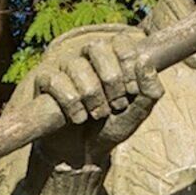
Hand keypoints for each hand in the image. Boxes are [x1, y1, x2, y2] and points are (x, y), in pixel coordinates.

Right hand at [28, 27, 154, 151]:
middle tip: (117, 104)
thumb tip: (145, 62)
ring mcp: (65, 67)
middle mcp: (88, 57)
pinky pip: (56, 81)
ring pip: (77, 67)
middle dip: (111, 80)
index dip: (127, 62)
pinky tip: (79, 117)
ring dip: (92, 96)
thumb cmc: (112, 127)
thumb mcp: (138, 112)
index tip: (132, 90)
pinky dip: (72, 103)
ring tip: (98, 114)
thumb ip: (150, 90)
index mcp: (113, 57)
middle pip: (97, 47)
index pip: (120, 41)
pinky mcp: (45, 81)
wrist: (85, 153)